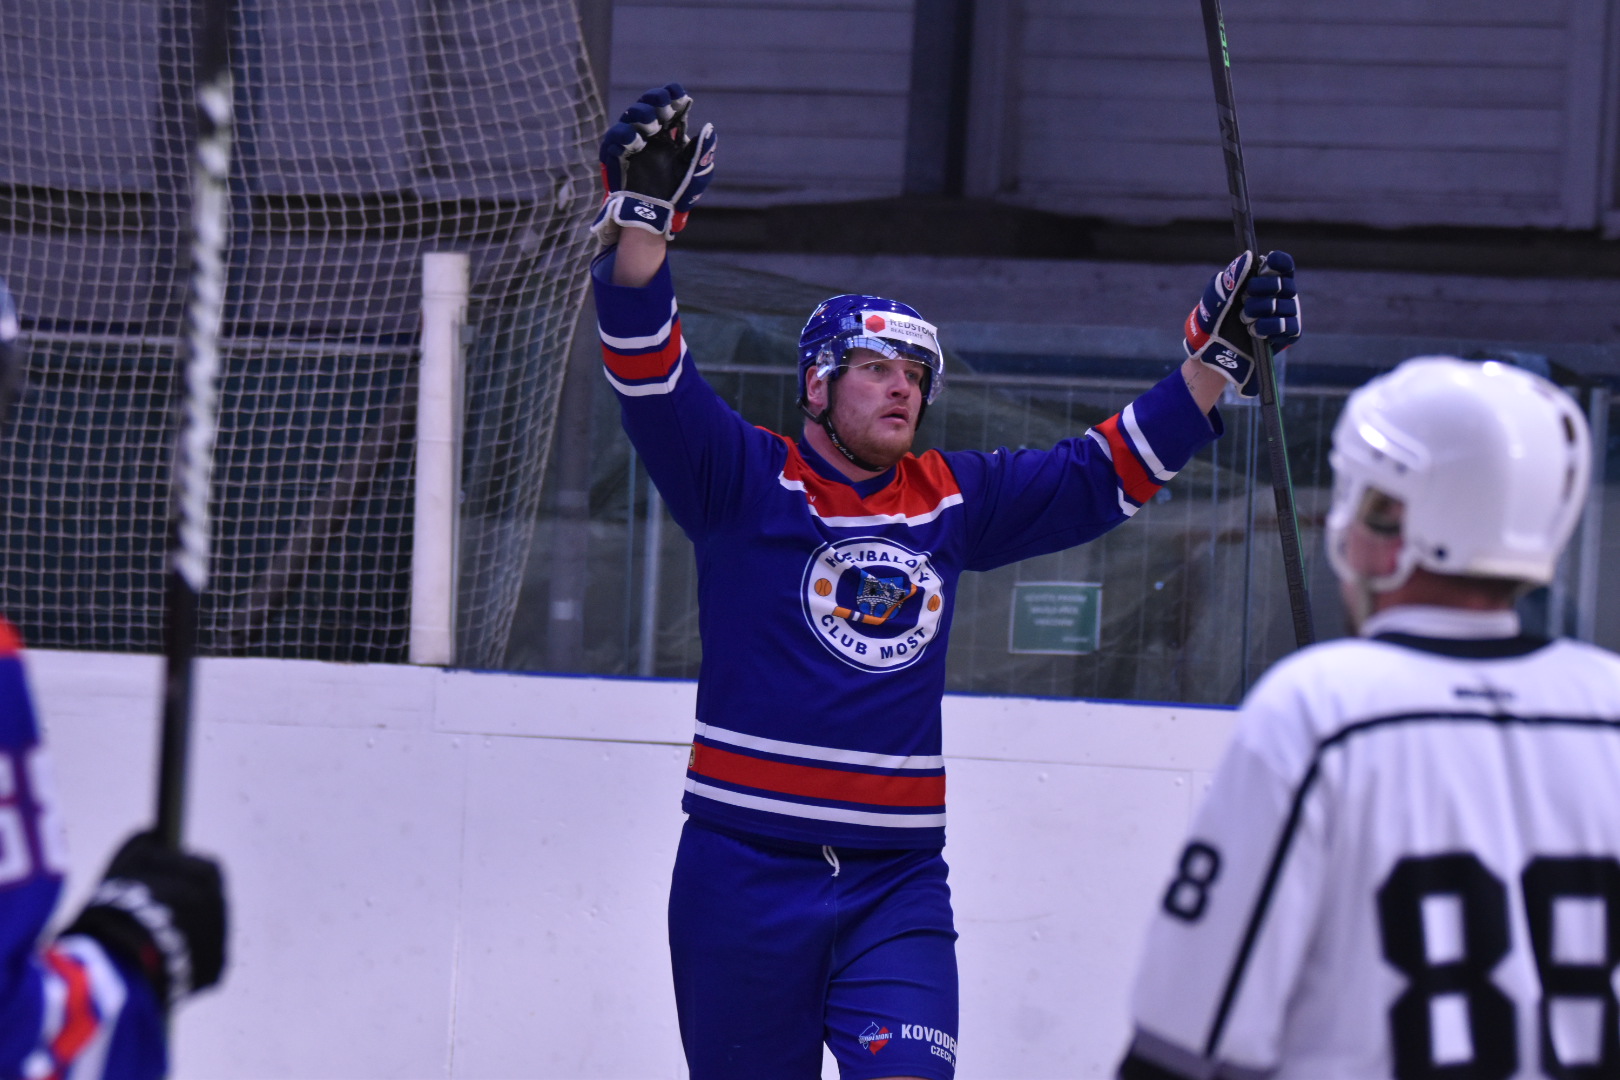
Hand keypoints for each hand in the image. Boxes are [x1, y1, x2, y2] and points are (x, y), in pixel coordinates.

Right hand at [62, 831, 226, 1008]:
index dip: (175, 876)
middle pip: (203, 901)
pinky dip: (180, 959)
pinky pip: (198, 960)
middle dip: (180, 906)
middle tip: (149, 916)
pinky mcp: (215, 970)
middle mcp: (222, 905)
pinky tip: (156, 962)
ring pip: (200, 931)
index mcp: (208, 875)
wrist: (123, 965)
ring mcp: (221, 939)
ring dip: (181, 932)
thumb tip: (153, 834)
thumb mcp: (125, 864)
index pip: (198, 869)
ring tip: (147, 941)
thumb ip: (144, 842)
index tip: (155, 884)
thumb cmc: (122, 907)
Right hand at [590, 83, 716, 243]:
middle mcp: (651, 132)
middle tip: (664, 104)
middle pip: (649, 104)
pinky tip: (636, 140)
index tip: (681, 96)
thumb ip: (703, 151)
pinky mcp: (617, 153)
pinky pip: (615, 137)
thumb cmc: (676, 192)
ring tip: (652, 124)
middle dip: (656, 99)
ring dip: (641, 114)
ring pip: (631, 115)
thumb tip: (709, 127)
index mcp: (670, 133)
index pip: (670, 106)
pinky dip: (624, 135)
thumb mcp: (695, 172)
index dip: (673, 96)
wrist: (656, 213)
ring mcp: (633, 140)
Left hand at [1182, 250, 1300, 396]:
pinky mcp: (1290, 332)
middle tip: (1244, 299)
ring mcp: (1288, 312)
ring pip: (1284, 305)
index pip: (1283, 263)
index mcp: (1266, 278)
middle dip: (1260, 290)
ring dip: (1258, 312)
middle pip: (1283, 283)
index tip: (1263, 266)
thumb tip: (1249, 256)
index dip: (1277, 262)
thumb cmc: (1217, 316)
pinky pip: (1288, 326)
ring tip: (1244, 319)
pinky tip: (1255, 330)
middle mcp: (1281, 293)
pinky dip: (1268, 327)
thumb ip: (1234, 274)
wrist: (1214, 346)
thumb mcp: (1219, 293)